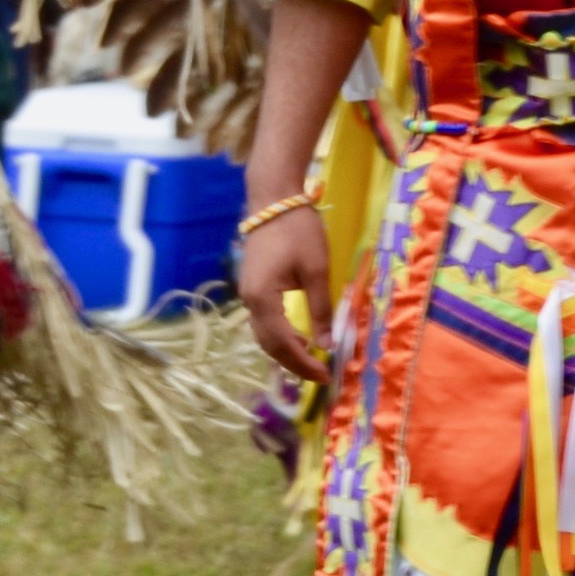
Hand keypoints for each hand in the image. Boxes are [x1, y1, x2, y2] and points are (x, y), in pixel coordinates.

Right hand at [239, 199, 333, 384]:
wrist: (274, 199)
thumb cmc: (299, 231)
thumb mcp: (317, 271)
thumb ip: (321, 310)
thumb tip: (327, 345)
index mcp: (263, 299)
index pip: (283, 344)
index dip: (304, 364)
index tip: (326, 376)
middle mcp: (249, 301)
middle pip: (269, 344)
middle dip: (294, 363)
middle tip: (321, 376)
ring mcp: (248, 294)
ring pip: (264, 335)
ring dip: (286, 352)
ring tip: (312, 362)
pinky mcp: (253, 287)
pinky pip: (264, 321)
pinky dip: (281, 335)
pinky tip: (300, 338)